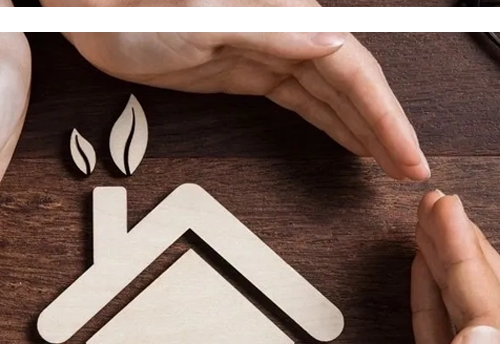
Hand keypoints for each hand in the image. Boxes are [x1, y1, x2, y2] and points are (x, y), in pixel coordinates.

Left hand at [43, 4, 427, 180]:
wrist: (89, 7)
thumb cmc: (131, 5)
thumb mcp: (202, 17)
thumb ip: (271, 30)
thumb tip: (332, 43)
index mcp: (283, 14)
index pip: (354, 69)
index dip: (386, 116)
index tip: (408, 155)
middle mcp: (282, 28)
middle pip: (350, 84)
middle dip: (383, 128)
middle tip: (409, 170)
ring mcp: (263, 49)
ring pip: (328, 93)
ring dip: (360, 128)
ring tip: (388, 163)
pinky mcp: (240, 68)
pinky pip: (297, 98)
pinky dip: (325, 120)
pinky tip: (344, 138)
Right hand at [345, 191, 499, 343]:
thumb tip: (477, 337)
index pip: (492, 322)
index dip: (467, 261)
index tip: (443, 215)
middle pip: (495, 314)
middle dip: (469, 252)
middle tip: (438, 207)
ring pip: (471, 327)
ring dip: (453, 273)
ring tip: (431, 231)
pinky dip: (433, 312)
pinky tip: (422, 292)